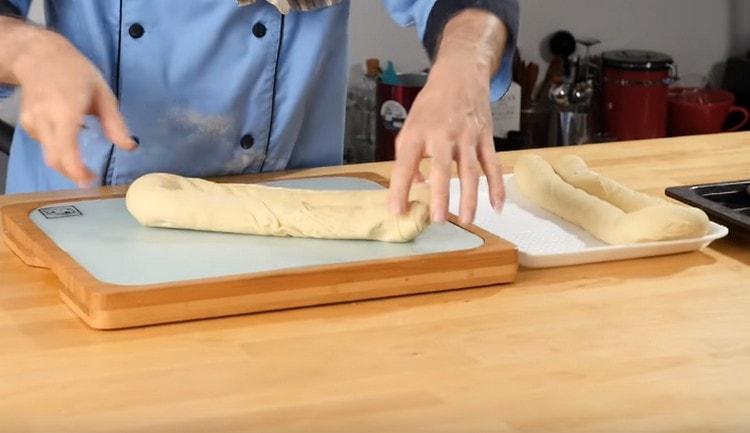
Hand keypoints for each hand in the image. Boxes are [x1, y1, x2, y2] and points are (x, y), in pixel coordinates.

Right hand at [10, 25, 135, 186]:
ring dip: (66, 163)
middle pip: (54, 160)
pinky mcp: (26, 123)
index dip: (77, 172)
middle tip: (91, 179)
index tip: (91, 182)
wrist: (39, 55)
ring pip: (48, 154)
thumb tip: (130, 147)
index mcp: (65, 112)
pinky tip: (69, 141)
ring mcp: (31, 122)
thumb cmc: (75, 72)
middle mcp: (44, 120)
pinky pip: (44, 144)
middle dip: (73, 174)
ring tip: (83, 163)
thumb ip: (115, 123)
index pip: (66, 151)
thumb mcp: (103, 93)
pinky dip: (58, 149)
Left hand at [388, 10, 506, 224]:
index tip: (397, 211)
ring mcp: (467, 136)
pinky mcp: (485, 137)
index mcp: (418, 132)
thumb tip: (415, 185)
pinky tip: (496, 206)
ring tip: (466, 221)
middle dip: (440, 194)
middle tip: (437, 219)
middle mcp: (442, 134)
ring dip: (469, 197)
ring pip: (470, 170)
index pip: (405, 164)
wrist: (460, 75)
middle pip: (442, 168)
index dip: (399, 189)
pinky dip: (496, 186)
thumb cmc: (431, 105)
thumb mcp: (411, 126)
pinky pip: (492, 165)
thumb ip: (409, 157)